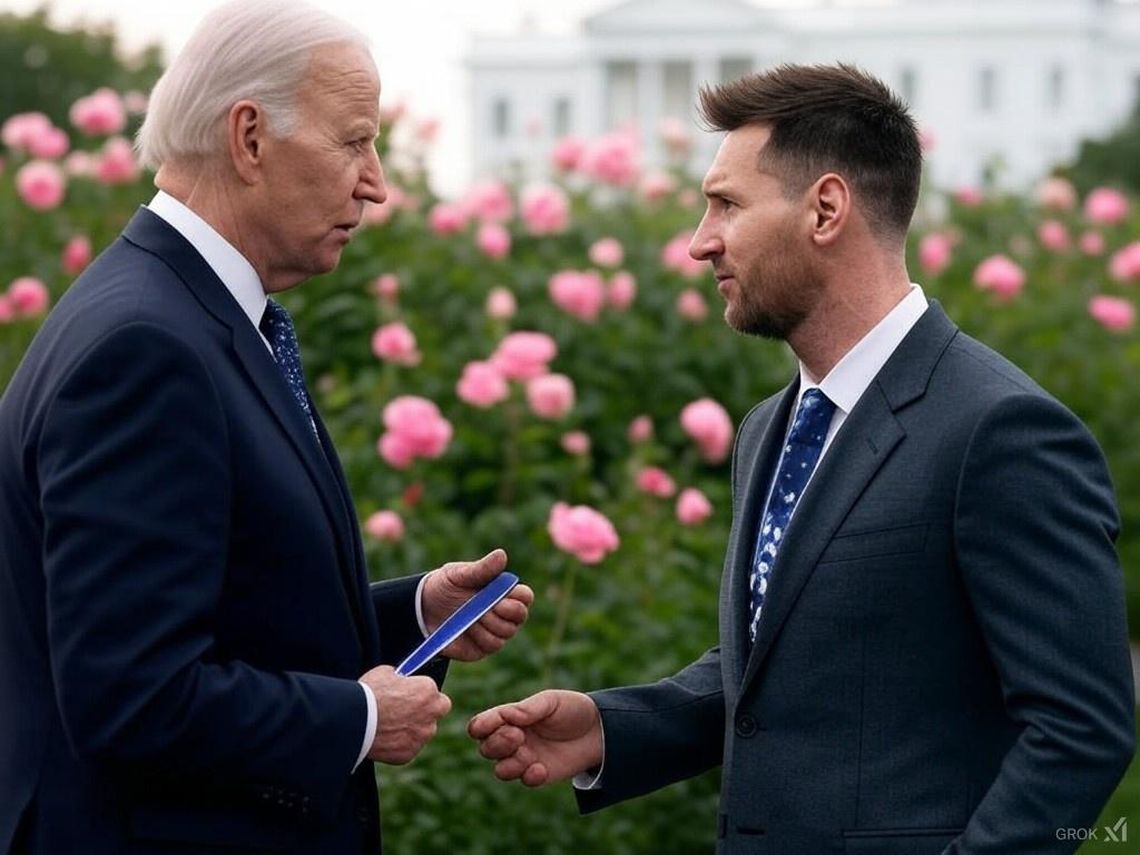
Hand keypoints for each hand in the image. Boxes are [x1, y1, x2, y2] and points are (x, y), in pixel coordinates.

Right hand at [359, 665, 450, 764]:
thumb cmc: (369, 693)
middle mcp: (431, 714)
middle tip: (409, 710)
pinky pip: (409, 747)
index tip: (411, 695)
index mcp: (428, 690)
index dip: (422, 693)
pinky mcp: (409, 753)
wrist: (354, 721)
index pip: (435, 692)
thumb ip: (400, 678)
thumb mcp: (385, 672)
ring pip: (424, 731)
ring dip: (414, 728)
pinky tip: (384, 738)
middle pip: (439, 711)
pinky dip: (400, 744)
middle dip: (428, 710)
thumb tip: (401, 681)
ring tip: (391, 726)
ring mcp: (421, 736)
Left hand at [421, 548, 533, 661]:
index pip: (525, 597)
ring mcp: (495, 632)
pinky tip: (465, 627)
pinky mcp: (483, 647)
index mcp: (503, 592)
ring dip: (488, 624)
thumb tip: (502, 555)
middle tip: (483, 607)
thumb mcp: (460, 574)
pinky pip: (491, 645)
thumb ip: (482, 568)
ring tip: (468, 616)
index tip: (503, 595)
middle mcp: (504, 614)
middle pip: (520, 616)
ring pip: (506, 633)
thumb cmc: (445, 585)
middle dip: (502, 611)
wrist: (423, 608)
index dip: (520, 597)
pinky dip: (479, 636)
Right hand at [467, 690, 601, 786]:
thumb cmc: (572, 709)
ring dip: (509, 764)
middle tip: (518, 735)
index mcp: (510, 718)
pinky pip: (523, 781)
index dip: (480, 726)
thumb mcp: (551, 701)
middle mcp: (512, 739)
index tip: (490, 725)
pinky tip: (541, 768)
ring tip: (527, 755)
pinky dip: (528, 776)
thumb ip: (528, 708)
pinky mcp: (538, 774)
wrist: (599, 730)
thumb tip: (505, 715)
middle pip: (486, 749)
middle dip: (497, 743)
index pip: (482, 725)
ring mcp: (524, 758)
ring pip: (500, 769)